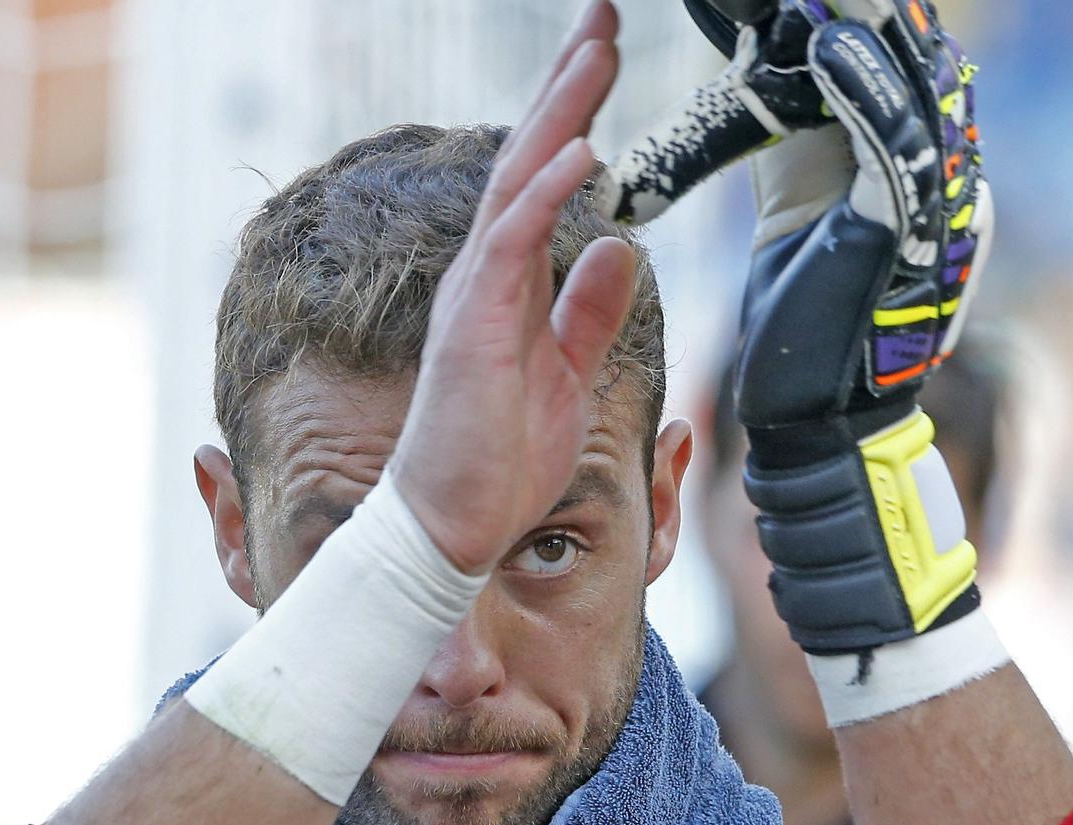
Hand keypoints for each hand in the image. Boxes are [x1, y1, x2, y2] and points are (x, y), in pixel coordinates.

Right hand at [388, 0, 638, 575]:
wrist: (451, 526)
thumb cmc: (499, 464)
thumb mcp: (567, 375)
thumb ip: (588, 312)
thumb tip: (620, 251)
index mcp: (510, 285)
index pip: (544, 181)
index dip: (576, 116)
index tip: (605, 57)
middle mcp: (487, 277)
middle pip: (528, 159)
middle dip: (568, 86)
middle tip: (603, 19)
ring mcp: (475, 298)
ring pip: (517, 184)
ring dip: (559, 115)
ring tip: (595, 53)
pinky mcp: (473, 328)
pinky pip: (510, 246)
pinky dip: (545, 195)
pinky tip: (580, 150)